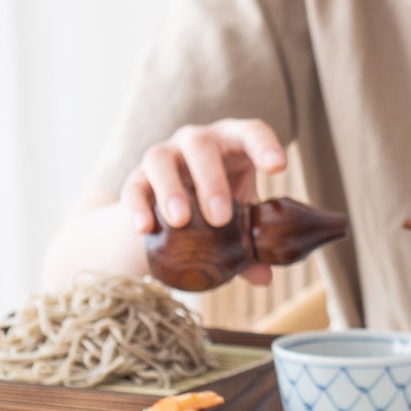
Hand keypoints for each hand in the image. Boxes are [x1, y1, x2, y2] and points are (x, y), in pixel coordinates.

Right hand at [121, 119, 289, 286]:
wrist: (178, 205)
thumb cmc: (223, 201)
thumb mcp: (242, 217)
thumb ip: (253, 244)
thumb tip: (263, 277)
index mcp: (232, 143)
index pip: (250, 133)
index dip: (265, 146)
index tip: (278, 167)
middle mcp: (196, 141)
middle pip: (200, 145)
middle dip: (211, 180)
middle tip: (220, 218)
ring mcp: (165, 155)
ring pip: (159, 158)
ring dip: (170, 189)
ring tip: (181, 221)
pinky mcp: (138, 176)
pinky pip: (132, 186)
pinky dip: (136, 206)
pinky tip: (144, 228)